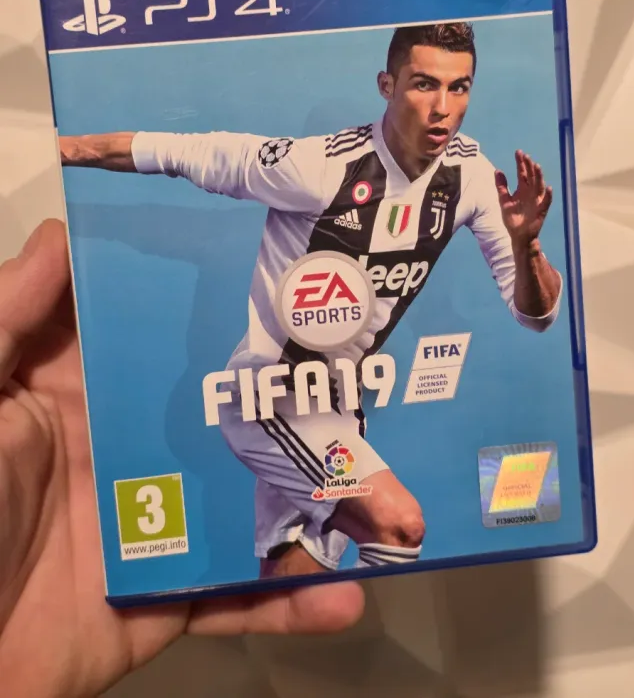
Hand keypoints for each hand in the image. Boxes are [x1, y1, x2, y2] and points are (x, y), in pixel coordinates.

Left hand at [0, 220, 363, 697]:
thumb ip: (9, 319)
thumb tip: (62, 234)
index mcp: (88, 397)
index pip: (168, 339)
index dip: (225, 308)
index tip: (295, 280)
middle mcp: (134, 451)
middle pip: (232, 420)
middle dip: (301, 405)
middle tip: (375, 382)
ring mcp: (159, 525)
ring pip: (255, 506)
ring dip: (322, 506)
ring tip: (392, 501)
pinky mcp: (167, 597)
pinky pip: (238, 597)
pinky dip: (290, 601)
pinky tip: (345, 595)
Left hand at [495, 150, 552, 247]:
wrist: (518, 235)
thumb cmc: (512, 218)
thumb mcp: (504, 200)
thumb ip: (501, 186)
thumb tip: (497, 170)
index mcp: (522, 189)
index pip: (522, 173)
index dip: (520, 163)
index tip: (518, 152)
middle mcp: (531, 192)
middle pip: (531, 176)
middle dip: (529, 166)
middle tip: (526, 156)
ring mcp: (537, 201)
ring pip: (539, 186)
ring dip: (539, 176)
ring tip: (537, 166)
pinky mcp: (541, 210)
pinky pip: (546, 202)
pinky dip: (549, 196)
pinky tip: (549, 188)